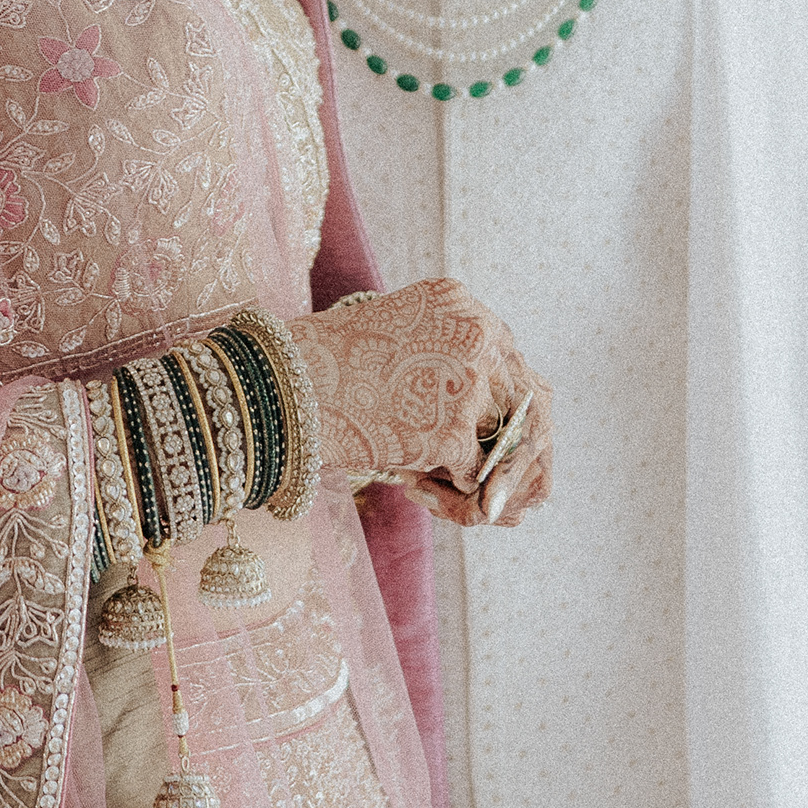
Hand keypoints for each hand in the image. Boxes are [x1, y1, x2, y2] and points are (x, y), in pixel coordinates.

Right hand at [284, 279, 553, 527]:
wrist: (276, 389)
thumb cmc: (323, 375)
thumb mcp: (398, 348)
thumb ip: (452, 370)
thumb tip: (515, 440)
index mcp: (463, 306)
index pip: (515, 366)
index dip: (508, 416)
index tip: (486, 450)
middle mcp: (478, 334)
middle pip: (530, 406)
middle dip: (514, 459)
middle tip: (495, 497)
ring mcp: (470, 381)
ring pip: (508, 449)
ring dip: (484, 484)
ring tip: (436, 492)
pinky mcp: (453, 430)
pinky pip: (478, 482)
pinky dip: (453, 501)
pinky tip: (410, 489)